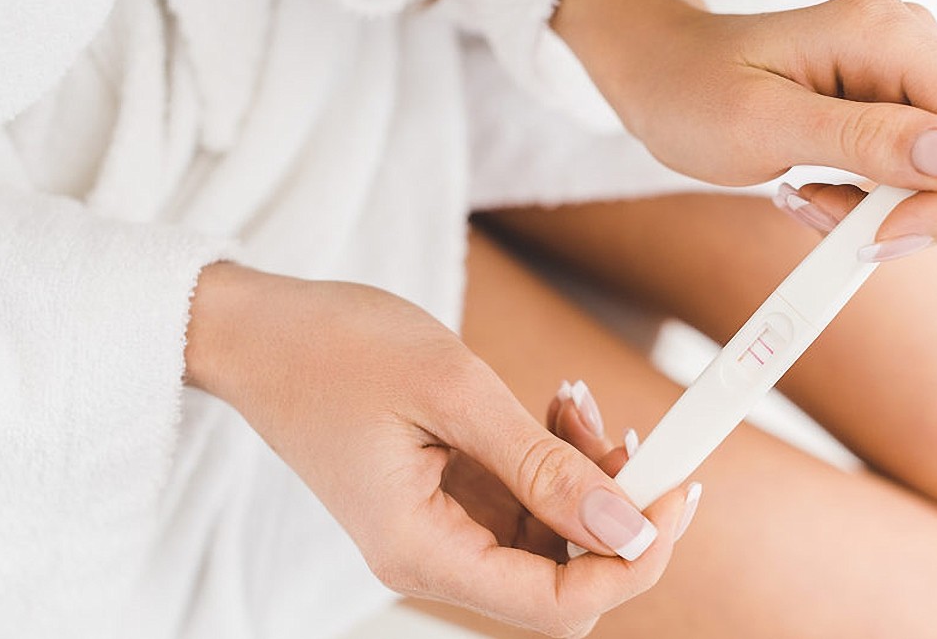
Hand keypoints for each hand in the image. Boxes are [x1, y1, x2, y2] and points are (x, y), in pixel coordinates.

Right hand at [183, 263, 690, 637]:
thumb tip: (627, 525)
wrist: (260, 332)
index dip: (631, 562)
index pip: (555, 606)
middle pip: (561, 582)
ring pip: (550, 540)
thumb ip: (543, 465)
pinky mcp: (446, 497)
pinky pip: (524, 502)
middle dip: (618, 519)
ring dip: (588, 479)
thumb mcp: (454, 393)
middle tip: (643, 446)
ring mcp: (440, 528)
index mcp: (422, 550)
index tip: (676, 496)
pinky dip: (555, 459)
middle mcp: (432, 556)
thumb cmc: (335, 349)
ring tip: (576, 403)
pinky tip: (556, 408)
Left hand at [554, 0, 936, 256]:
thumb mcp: (765, 125)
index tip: (882, 236)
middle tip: (839, 230)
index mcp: (884, 34)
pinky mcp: (888, 101)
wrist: (657, 71)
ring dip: (890, 210)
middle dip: (922, 210)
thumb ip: (865, 141)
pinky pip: (916, 168)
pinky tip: (817, 194)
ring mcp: (901, 72)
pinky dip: (874, 201)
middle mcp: (907, 43)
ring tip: (806, 203)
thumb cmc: (691, 89)